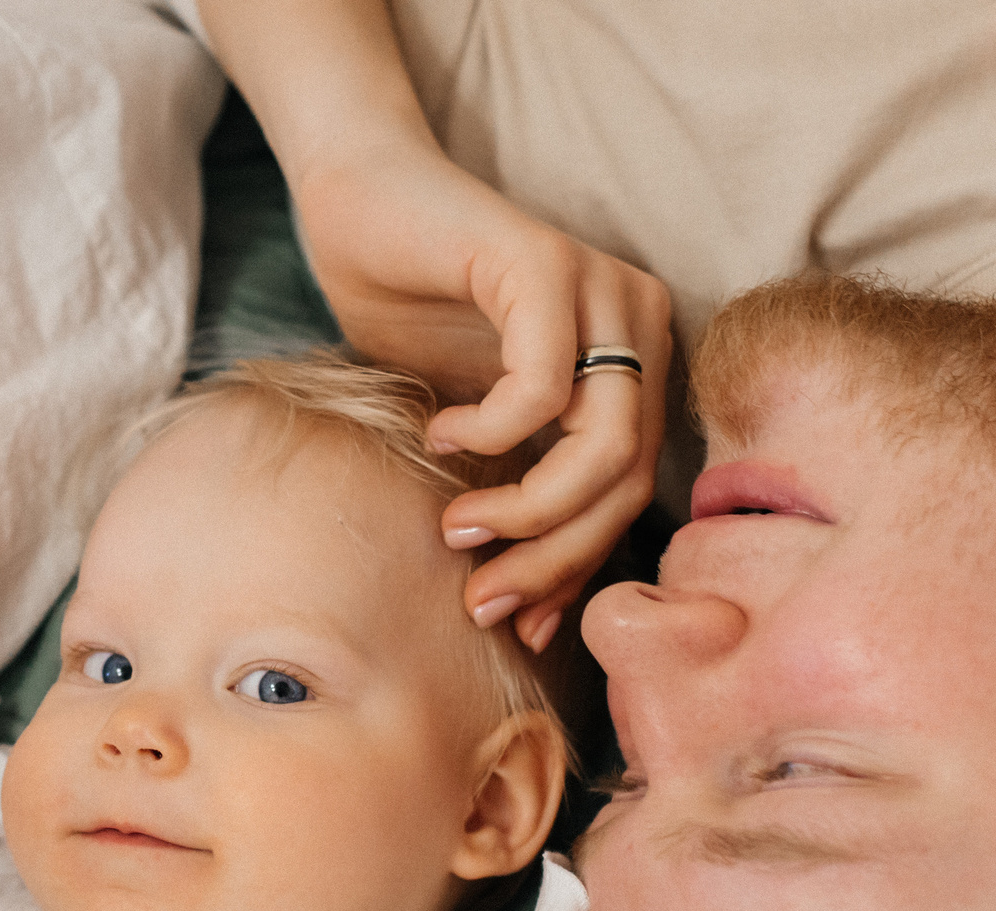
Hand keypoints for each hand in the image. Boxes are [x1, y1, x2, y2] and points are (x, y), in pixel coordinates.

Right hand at [292, 137, 670, 651]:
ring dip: (528, 511)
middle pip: (628, 480)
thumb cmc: (409, 312)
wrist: (357, 205)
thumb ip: (514, 490)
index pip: (631, 491)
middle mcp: (638, 321)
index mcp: (635, 361)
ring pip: (604, 446)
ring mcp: (601, 290)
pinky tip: (440, 434)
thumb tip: (529, 614)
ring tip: (457, 526)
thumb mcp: (474, 425)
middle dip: (553, 556)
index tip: (517, 619)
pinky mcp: (546, 265)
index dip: (575, 565)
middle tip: (481, 599)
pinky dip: (490, 432)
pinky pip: (542, 389)